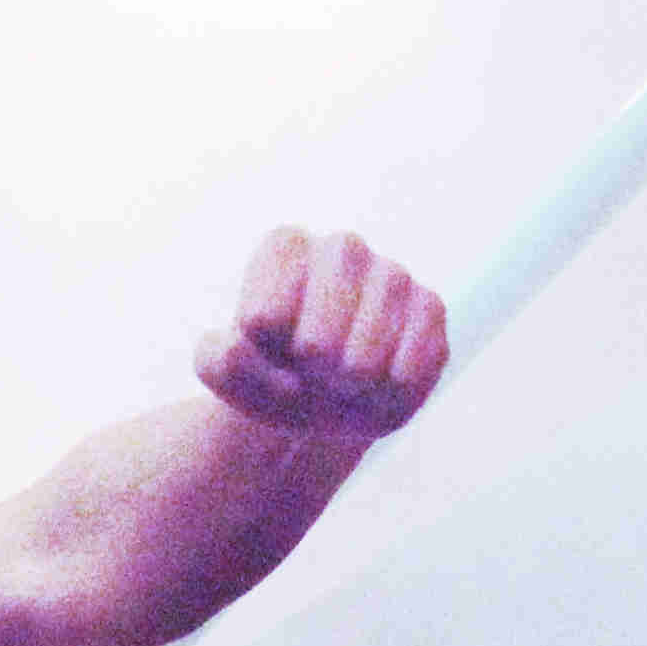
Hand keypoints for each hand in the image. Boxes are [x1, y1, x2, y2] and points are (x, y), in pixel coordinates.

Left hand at [195, 227, 447, 435]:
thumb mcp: (227, 375)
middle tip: (311, 371)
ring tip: (341, 379)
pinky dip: (385, 396)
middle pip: (317, 345)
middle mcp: (342, 248)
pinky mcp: (430, 308)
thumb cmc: (271, 374)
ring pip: (362, 363)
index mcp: (284, 247)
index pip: (264, 321)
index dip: (264, 357)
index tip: (269, 351)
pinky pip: (407, 371)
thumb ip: (216, 362)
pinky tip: (377, 382)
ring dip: (347, 391)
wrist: (323, 397)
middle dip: (308, 379)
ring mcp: (392, 274)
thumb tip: (234, 343)